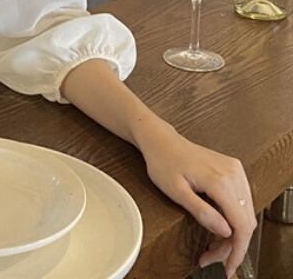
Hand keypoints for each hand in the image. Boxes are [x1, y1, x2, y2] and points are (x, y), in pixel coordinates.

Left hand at [137, 121, 255, 276]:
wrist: (160, 140)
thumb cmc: (163, 161)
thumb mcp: (175, 190)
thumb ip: (201, 211)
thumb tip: (225, 231)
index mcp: (219, 180)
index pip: (241, 224)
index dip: (237, 250)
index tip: (227, 266)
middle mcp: (233, 174)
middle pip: (245, 221)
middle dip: (232, 246)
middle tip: (212, 258)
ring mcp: (235, 170)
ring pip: (245, 213)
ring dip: (233, 234)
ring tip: (213, 245)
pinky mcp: (233, 170)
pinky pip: (242, 201)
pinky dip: (234, 218)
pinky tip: (219, 226)